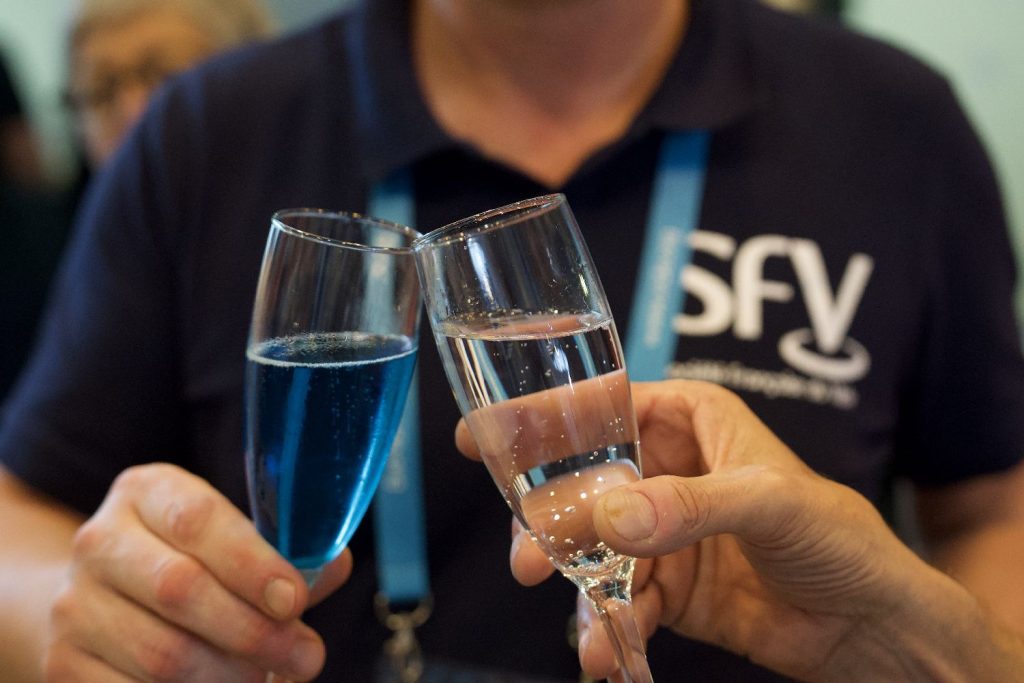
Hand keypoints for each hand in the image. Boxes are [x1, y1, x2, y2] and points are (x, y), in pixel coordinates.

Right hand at [43, 463, 350, 681]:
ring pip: (162, 653)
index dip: (252, 563)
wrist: (104, 596)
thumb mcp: (231, 536)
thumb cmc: (192, 560)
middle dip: (255, 630)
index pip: (198, 520)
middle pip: (180, 589)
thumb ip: (283, 551)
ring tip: (268, 676)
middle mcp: (99, 541)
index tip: (295, 600)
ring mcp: (74, 605)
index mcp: (145, 492)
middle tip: (306, 656)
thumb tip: (335, 565)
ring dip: (230, 675)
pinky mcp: (63, 664)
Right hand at [459, 380, 938, 680]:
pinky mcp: (671, 588)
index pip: (605, 404)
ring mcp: (665, 532)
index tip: (485, 435)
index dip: (542, 416)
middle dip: (550, 522)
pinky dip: (611, 627)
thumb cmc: (839, 538)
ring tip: (582, 628)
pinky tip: (610, 652)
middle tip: (526, 557)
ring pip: (595, 549)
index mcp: (691, 420)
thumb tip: (610, 515)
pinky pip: (623, 601)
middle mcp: (669, 469)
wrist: (875, 628)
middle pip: (585, 482)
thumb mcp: (768, 501)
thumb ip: (689, 504)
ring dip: (578, 587)